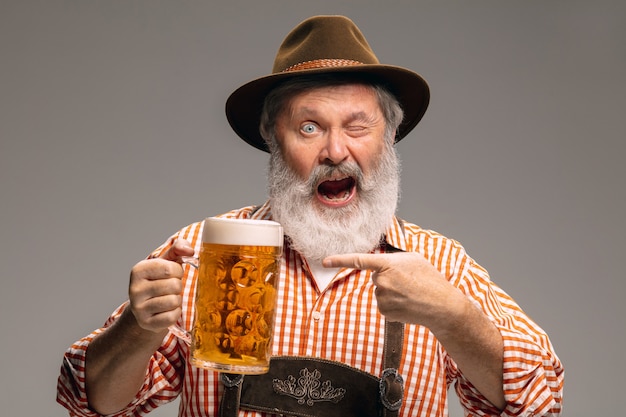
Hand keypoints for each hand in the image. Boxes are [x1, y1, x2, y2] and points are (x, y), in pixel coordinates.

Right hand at [128, 239, 193, 332]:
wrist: (145, 308)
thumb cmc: (159, 280)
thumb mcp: (166, 261)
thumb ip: (178, 248)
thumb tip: (190, 250)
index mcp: (138, 270)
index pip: (170, 268)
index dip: (177, 271)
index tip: (171, 274)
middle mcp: (134, 289)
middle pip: (174, 285)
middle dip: (178, 286)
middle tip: (170, 288)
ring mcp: (139, 308)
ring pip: (174, 301)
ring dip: (177, 300)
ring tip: (168, 298)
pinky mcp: (146, 323)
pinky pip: (172, 317)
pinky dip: (175, 313)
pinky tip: (167, 310)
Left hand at [323, 252, 466, 328]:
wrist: (442, 306)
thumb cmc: (430, 278)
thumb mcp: (413, 259)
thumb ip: (393, 259)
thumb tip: (380, 265)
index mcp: (388, 264)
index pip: (359, 260)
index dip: (340, 260)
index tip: (325, 261)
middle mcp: (381, 281)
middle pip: (375, 277)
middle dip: (388, 277)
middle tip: (408, 281)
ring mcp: (382, 298)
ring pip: (379, 291)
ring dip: (391, 291)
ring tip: (410, 293)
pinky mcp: (385, 312)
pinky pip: (383, 304)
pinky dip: (393, 304)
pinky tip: (407, 304)